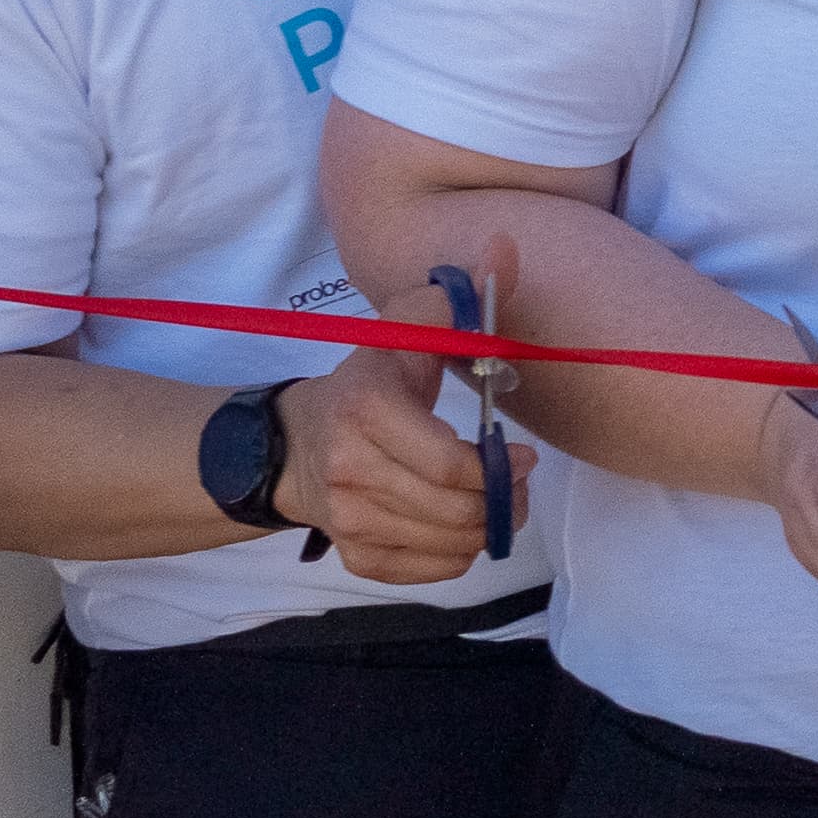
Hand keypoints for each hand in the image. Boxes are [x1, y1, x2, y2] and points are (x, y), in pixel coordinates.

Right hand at [279, 306, 509, 585]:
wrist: (295, 443)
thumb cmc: (369, 383)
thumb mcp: (405, 330)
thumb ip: (458, 297)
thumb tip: (505, 245)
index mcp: (364, 411)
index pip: (447, 464)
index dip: (497, 468)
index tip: (522, 455)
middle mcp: (349, 471)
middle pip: (454, 510)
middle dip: (502, 500)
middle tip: (517, 482)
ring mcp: (348, 521)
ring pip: (447, 544)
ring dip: (487, 527)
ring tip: (495, 500)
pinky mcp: (355, 556)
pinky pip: (430, 572)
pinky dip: (458, 554)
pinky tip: (458, 524)